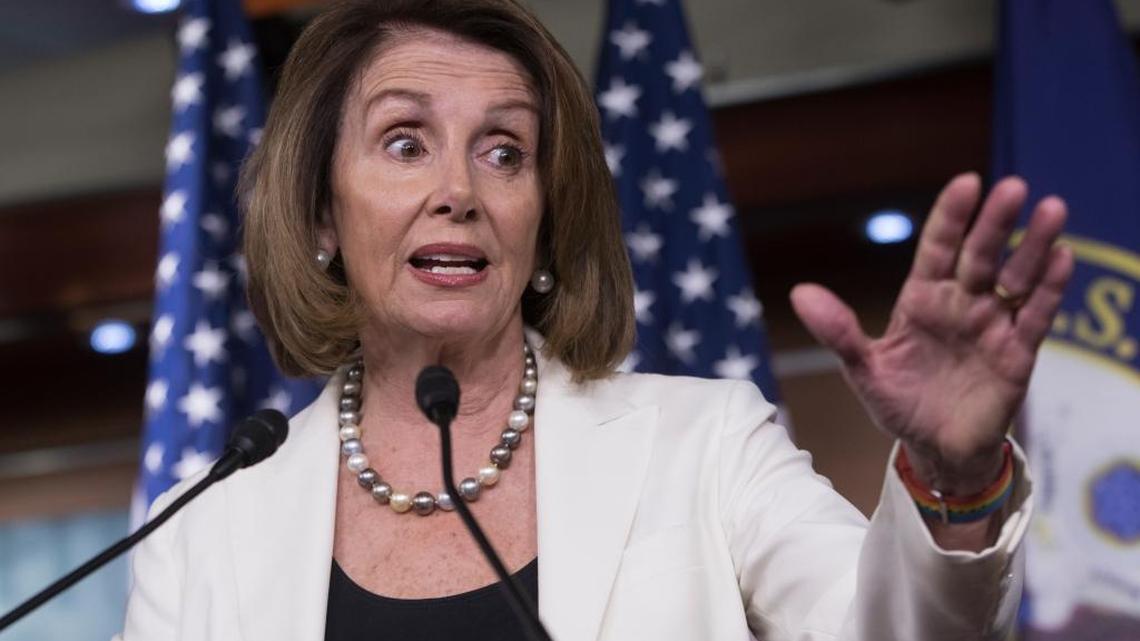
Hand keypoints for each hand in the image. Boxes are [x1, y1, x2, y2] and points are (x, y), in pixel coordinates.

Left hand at [790, 173, 1073, 494]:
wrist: (935, 451)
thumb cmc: (899, 404)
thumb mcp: (863, 369)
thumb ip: (838, 331)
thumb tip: (800, 293)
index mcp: (922, 299)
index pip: (939, 248)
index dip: (952, 217)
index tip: (967, 183)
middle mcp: (960, 304)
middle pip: (981, 255)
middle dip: (996, 222)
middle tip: (1014, 188)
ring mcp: (991, 326)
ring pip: (1016, 278)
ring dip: (1034, 247)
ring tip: (1051, 209)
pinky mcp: (1017, 354)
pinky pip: (1036, 316)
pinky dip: (1050, 289)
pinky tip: (1063, 257)